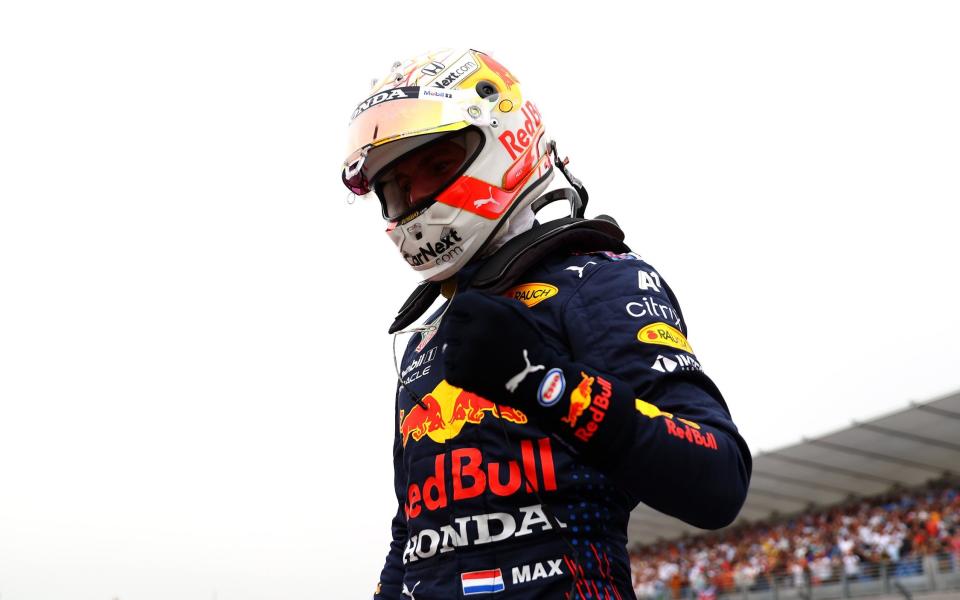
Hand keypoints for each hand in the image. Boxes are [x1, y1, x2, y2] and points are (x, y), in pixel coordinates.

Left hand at [442, 291, 562, 408]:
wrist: (537, 380)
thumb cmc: (527, 343)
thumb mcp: (516, 311)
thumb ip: (490, 301)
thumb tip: (467, 302)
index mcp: (489, 313)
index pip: (460, 302)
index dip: (465, 310)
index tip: (471, 318)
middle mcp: (475, 333)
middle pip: (451, 323)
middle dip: (461, 328)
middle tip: (476, 338)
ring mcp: (466, 356)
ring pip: (447, 345)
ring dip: (458, 348)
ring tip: (476, 354)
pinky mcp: (462, 376)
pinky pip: (449, 366)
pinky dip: (458, 367)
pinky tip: (474, 368)